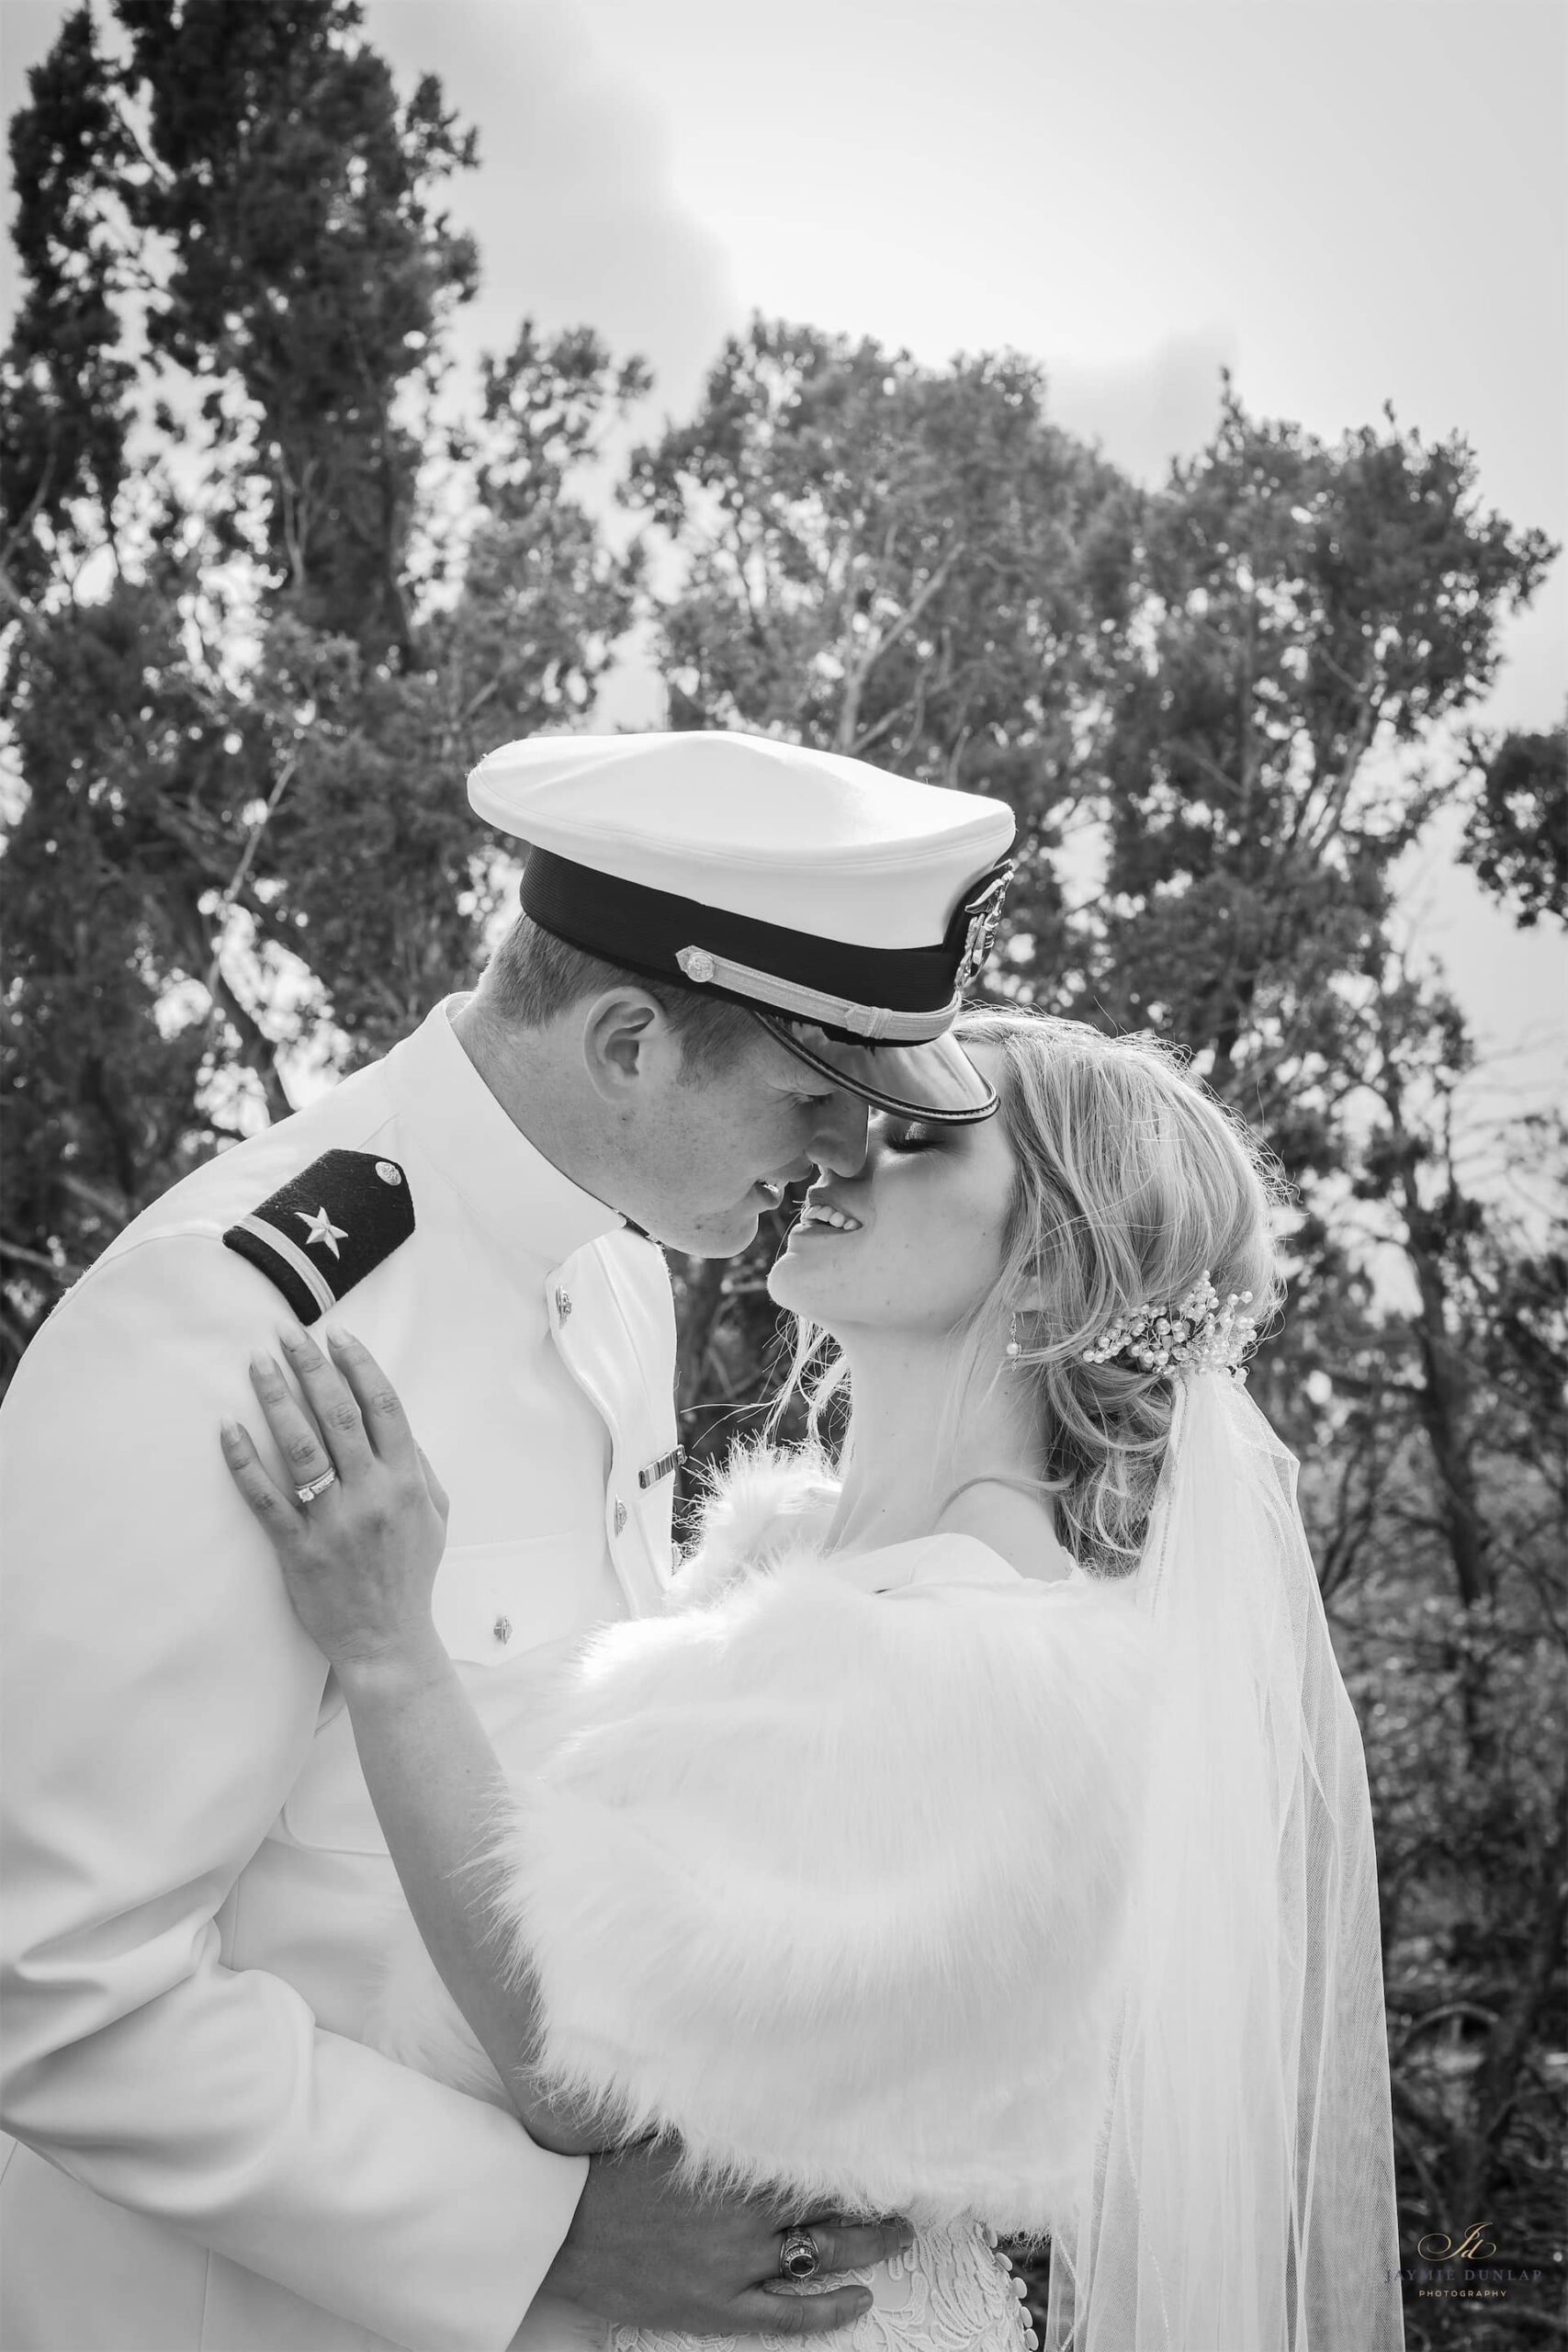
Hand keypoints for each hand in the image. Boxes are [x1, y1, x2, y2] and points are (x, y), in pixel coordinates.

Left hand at [221, 1326, 448, 1677]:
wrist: (388, 1641)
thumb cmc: (411, 1576)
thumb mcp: (437, 1517)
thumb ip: (420, 1468)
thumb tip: (397, 1424)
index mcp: (407, 1481)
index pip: (384, 1407)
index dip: (359, 1366)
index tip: (337, 1336)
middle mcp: (372, 1495)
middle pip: (339, 1416)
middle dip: (312, 1368)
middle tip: (287, 1333)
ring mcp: (333, 1522)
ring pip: (301, 1448)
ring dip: (277, 1400)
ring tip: (258, 1365)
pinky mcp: (298, 1549)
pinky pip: (266, 1498)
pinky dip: (245, 1461)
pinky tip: (228, 1429)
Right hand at [543, 2141, 911, 2336]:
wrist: (562, 2228)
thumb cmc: (607, 2167)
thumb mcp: (668, 2123)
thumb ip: (720, 2108)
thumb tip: (761, 2073)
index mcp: (735, 2164)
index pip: (814, 2153)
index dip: (854, 2148)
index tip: (888, 2135)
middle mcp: (746, 2216)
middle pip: (830, 2205)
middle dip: (874, 2197)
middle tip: (910, 2188)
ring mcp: (735, 2266)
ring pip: (821, 2255)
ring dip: (868, 2245)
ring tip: (899, 2234)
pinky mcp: (719, 2307)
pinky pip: (786, 2314)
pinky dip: (827, 2310)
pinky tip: (859, 2299)